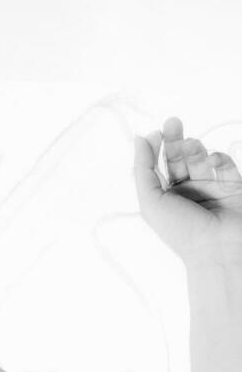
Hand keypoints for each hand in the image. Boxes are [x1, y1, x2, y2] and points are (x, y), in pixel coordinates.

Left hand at [133, 115, 241, 264]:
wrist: (219, 248)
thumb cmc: (180, 229)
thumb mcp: (150, 199)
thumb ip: (143, 168)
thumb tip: (139, 137)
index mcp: (165, 196)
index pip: (158, 165)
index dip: (156, 147)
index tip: (155, 133)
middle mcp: (187, 191)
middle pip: (179, 158)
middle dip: (175, 139)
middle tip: (173, 122)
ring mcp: (210, 188)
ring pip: (201, 158)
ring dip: (194, 148)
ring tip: (190, 145)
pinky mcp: (233, 186)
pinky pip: (224, 164)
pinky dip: (218, 158)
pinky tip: (212, 161)